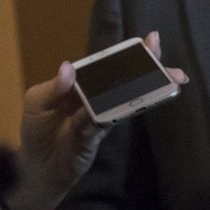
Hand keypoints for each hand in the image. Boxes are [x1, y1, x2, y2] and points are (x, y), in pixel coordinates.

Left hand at [0, 31, 187, 209]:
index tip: (150, 40)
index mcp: (79, 83)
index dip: (128, 53)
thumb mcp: (36, 103)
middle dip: (151, 69)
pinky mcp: (103, 131)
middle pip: (125, 78)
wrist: (38, 168)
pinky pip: (116, 116)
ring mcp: (102, 113)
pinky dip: (131, 106)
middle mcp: (94, 95)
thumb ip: (52, 87)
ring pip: (129, 96)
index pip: (106, 63)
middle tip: (173, 67)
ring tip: (172, 81)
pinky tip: (149, 98)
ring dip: (151, 89)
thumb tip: (69, 67)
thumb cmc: (35, 131)